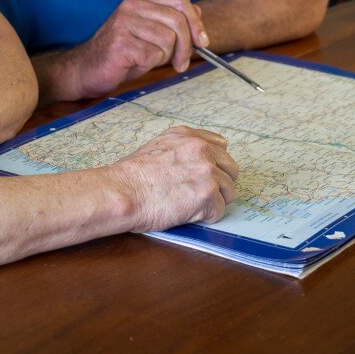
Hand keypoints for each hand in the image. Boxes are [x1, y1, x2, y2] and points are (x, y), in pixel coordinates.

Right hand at [61, 0, 207, 98]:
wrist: (85, 70)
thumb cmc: (121, 54)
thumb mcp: (149, 34)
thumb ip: (170, 23)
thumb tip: (199, 18)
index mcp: (140, 0)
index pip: (181, 2)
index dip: (197, 23)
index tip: (202, 42)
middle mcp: (132, 6)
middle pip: (178, 21)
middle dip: (186, 46)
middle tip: (180, 63)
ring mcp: (124, 22)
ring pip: (168, 39)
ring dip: (165, 57)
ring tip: (149, 61)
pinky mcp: (120, 42)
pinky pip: (154, 55)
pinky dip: (150, 64)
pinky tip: (135, 64)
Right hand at [110, 126, 238, 231]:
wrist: (123, 192)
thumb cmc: (131, 176)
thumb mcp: (158, 146)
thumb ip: (182, 149)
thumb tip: (196, 162)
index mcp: (189, 136)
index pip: (221, 146)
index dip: (214, 164)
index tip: (203, 175)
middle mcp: (202, 148)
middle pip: (231, 169)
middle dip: (219, 184)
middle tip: (198, 195)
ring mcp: (208, 171)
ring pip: (229, 192)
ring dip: (213, 201)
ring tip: (189, 205)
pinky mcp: (209, 194)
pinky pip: (219, 211)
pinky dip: (205, 217)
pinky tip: (186, 213)